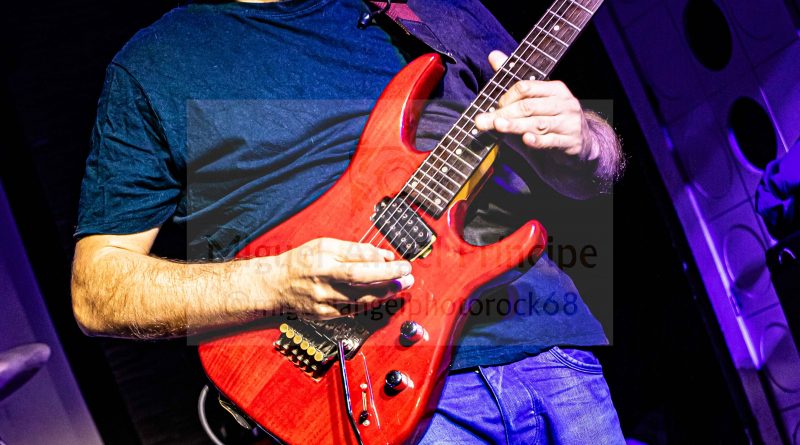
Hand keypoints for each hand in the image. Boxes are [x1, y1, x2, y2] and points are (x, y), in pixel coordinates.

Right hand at [258, 238, 412, 317]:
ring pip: (361, 299)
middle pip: (362, 280)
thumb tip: (383, 255)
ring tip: (401, 285)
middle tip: (408, 274)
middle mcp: (323, 280)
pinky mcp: (324, 315)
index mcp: (322, 259)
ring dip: (385, 293)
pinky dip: (370, 304)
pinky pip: (353, 310)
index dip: (382, 261)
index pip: (358, 259)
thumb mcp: (325, 245)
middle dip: (389, 278)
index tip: (399, 260)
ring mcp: (323, 300)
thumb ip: (355, 250)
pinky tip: (383, 297)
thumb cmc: (301, 262)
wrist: (275, 286)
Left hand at [474, 50, 588, 156]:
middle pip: (529, 106)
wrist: (581, 143)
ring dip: (515, 125)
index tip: (495, 106)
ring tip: (497, 126)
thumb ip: (513, 82)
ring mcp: (569, 123)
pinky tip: (526, 140)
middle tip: (484, 120)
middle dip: (505, 113)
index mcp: (555, 89)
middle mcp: (564, 103)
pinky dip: (538, 141)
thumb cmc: (551, 119)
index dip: (507, 97)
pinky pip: (552, 141)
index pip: (526, 87)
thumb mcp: (534, 101)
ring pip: (538, 123)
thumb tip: (493, 55)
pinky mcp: (571, 142)